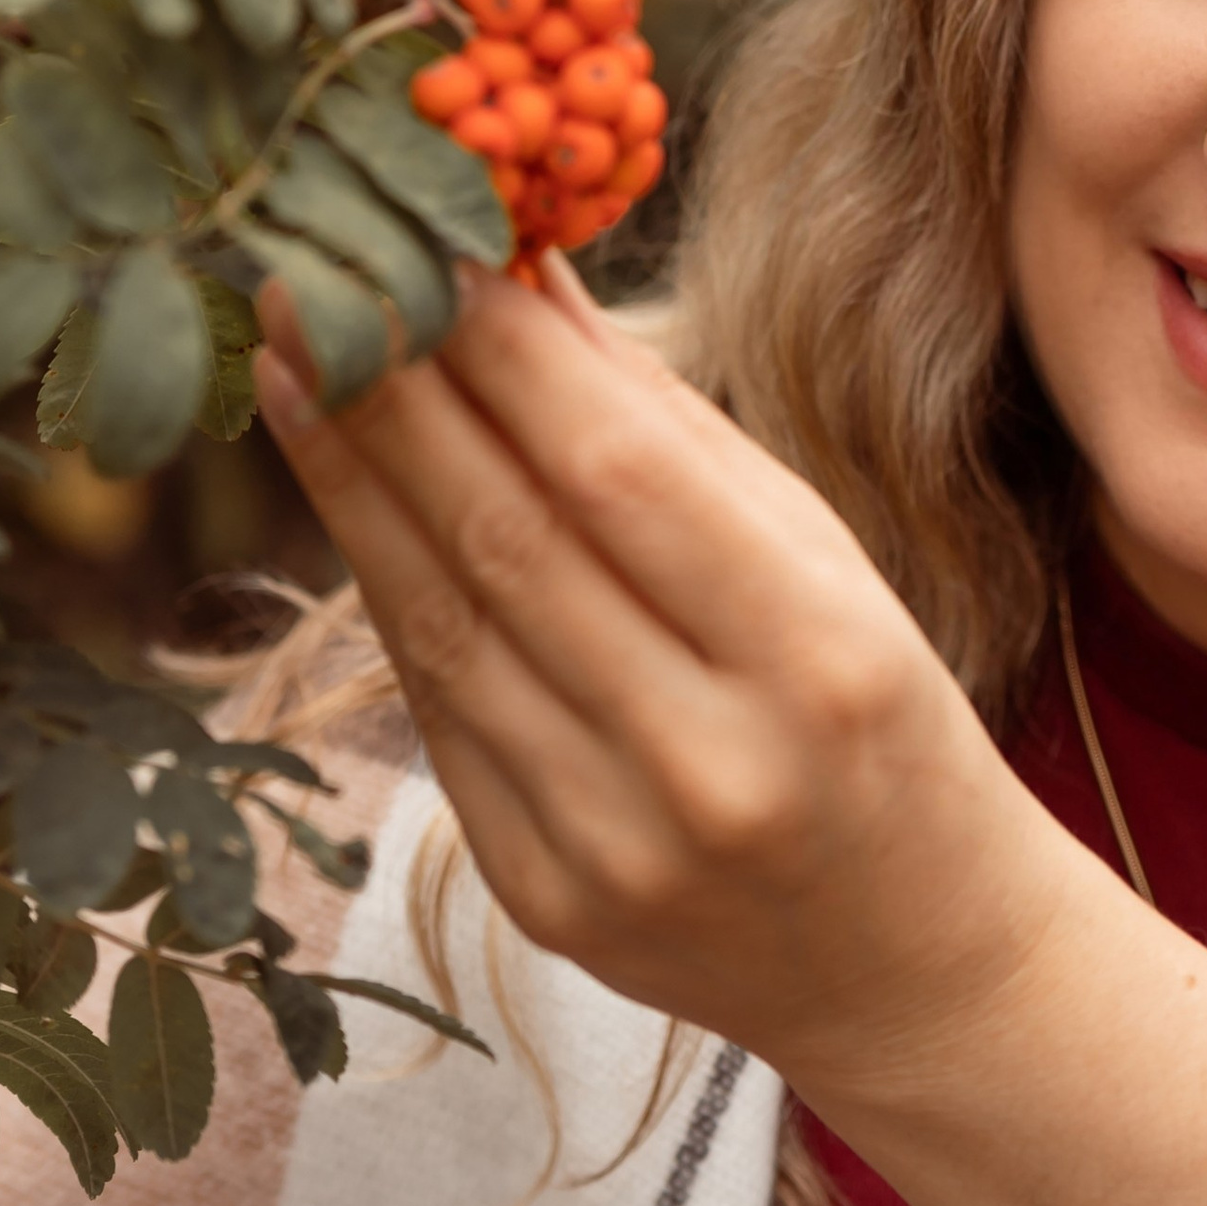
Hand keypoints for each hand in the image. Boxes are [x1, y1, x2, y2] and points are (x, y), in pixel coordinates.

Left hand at [256, 258, 1206, 1205]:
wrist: (916, 968)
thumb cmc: (880, 725)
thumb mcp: (827, 562)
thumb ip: (668, 435)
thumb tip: (520, 279)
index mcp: (819, 659)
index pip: (620, 476)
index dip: (501, 351)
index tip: (422, 236)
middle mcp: (709, 764)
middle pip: (504, 541)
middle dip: (391, 390)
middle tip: (307, 264)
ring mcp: (613, 848)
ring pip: (442, 627)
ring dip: (352, 477)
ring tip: (290, 357)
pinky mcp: (542, 900)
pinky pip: (441, 715)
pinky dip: (388, 590)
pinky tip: (349, 492)